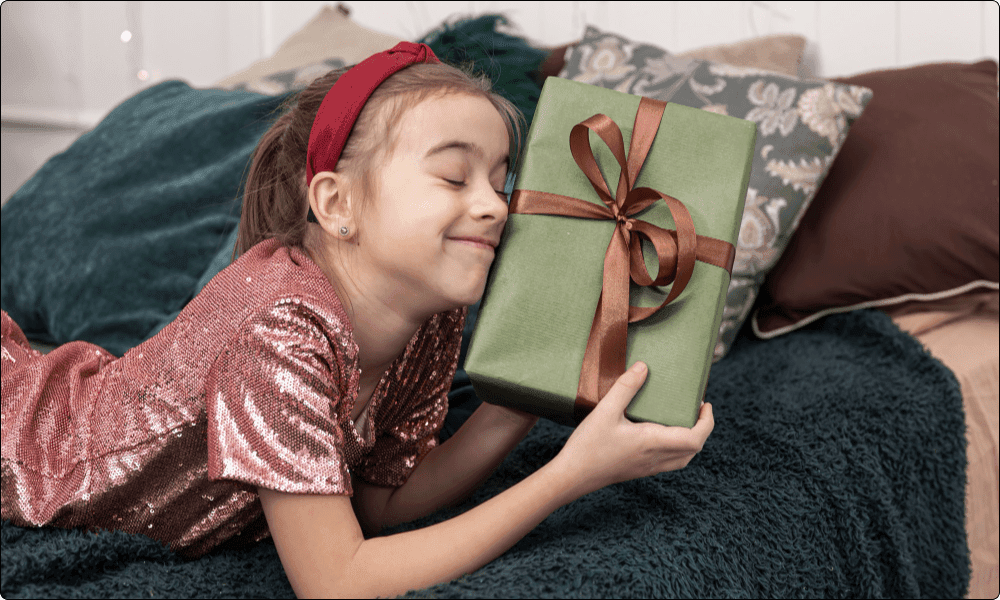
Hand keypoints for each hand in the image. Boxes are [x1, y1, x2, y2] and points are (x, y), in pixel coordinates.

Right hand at [553, 362, 714, 497]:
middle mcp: (655, 458)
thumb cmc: (588, 446)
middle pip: (693, 450)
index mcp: (653, 443)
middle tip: (696, 408)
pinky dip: (676, 448)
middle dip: (702, 429)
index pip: (695, 438)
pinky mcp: (639, 471)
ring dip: (690, 440)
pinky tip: (660, 434)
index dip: (707, 422)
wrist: (572, 477)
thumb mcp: (605, 411)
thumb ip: (626, 387)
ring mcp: (648, 468)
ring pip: (683, 459)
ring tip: (683, 420)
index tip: (705, 405)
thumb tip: (643, 367)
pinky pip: (669, 462)